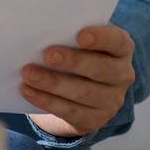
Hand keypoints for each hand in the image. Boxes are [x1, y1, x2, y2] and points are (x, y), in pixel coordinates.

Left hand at [20, 24, 134, 139]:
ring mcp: (111, 100)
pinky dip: (46, 100)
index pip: (118, 41)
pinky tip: (27, 90)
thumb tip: (38, 29)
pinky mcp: (95, 119)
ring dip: (53, 83)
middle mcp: (122, 75)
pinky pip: (69, 111)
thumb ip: (67, 35)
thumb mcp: (76, 43)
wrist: (76, 92)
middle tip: (47, 55)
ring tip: (28, 74)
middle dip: (73, 62)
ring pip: (83, 92)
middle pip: (101, 69)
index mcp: (121, 49)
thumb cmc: (75, 55)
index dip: (101, 38)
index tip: (81, 35)